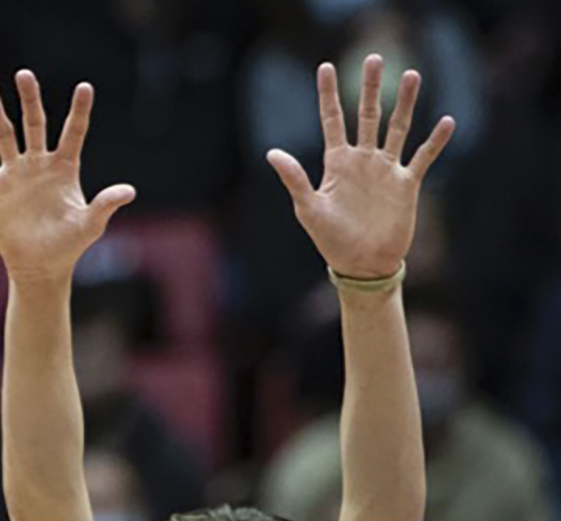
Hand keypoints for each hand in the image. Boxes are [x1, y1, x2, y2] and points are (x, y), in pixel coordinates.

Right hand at [0, 72, 135, 283]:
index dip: (80, 111)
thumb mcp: (90, 225)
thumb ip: (105, 205)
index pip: (74, 132)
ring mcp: (14, 173)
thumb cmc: (68, 245)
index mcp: (65, 168)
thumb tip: (129, 191)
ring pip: (3, 135)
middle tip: (24, 75)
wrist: (38, 265)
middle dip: (30, 100)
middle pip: (34, 123)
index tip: (85, 88)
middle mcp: (39, 164)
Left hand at [267, 55, 454, 279]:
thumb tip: (271, 152)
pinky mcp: (407, 183)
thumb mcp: (308, 208)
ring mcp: (386, 169)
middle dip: (370, 87)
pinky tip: (446, 121)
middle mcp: (362, 160)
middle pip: (367, 114)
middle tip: (374, 58)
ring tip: (411, 74)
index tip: (325, 67)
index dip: (328, 94)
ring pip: (397, 127)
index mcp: (336, 163)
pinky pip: (424, 157)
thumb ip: (294, 178)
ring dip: (405, 103)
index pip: (332, 120)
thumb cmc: (331, 240)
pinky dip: (435, 140)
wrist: (362, 264)